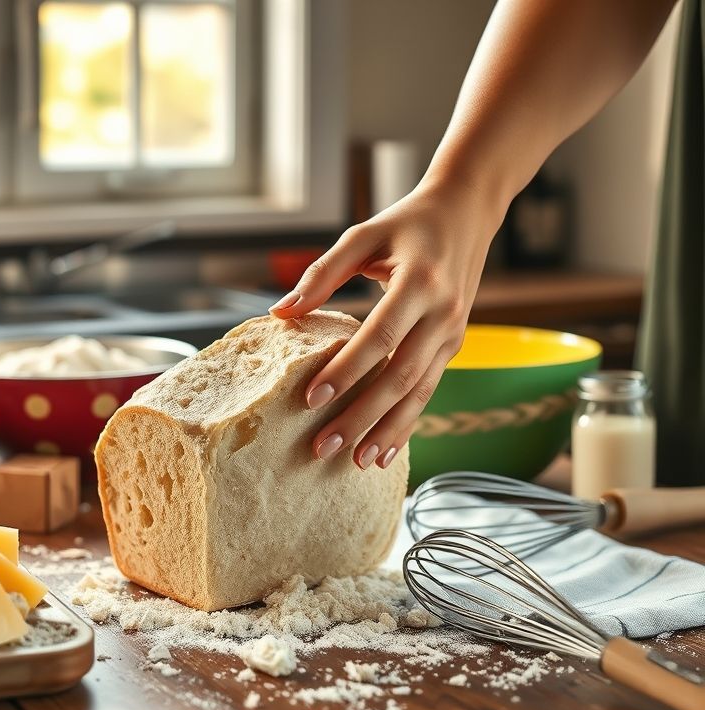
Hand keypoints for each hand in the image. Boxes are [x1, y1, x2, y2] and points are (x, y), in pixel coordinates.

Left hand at [269, 179, 499, 468]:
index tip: (310, 400)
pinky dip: (407, 423)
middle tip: (323, 446)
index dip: (346, 372)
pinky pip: (428, 390)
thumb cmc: (406, 224)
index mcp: (420, 283)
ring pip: (418, 392)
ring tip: (355, 461)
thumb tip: (279, 313)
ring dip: (387, 430)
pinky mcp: (453, 346)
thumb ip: (322, 274)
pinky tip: (384, 450)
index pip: (379, 337)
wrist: (467, 211)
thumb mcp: (363, 236)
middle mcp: (442, 313)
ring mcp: (453, 334)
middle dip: (361, 416)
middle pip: (399, 376)